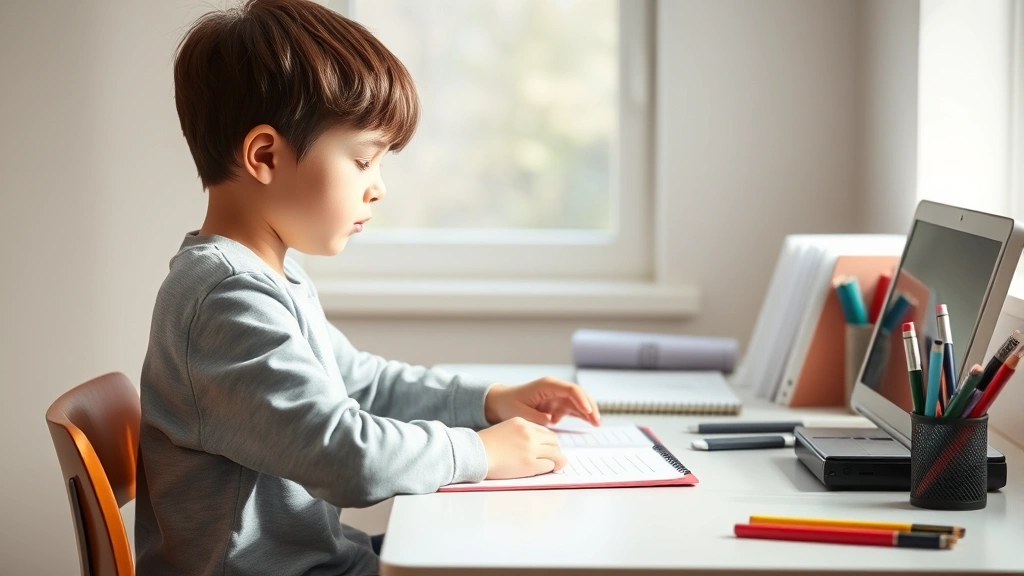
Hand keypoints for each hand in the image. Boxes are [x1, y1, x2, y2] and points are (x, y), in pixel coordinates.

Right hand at [477, 417, 566, 478]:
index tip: (547, 449)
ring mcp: (530, 448)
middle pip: (553, 441)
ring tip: (556, 466)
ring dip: (557, 460)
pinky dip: (550, 468)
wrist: (475, 453)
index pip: (544, 431)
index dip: (548, 442)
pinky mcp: (530, 464)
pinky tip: (546, 470)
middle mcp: (529, 433)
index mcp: (522, 423)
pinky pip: (549, 465)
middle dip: (555, 450)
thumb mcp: (504, 429)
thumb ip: (519, 433)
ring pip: (555, 453)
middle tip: (555, 458)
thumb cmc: (484, 445)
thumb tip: (532, 445)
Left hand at [484, 376, 600, 426]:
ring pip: (578, 402)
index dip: (582, 400)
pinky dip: (580, 415)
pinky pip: (572, 409)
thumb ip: (537, 417)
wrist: (500, 403)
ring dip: (588, 412)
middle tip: (597, 421)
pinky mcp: (555, 405)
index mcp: (547, 385)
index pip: (570, 390)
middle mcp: (555, 388)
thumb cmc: (509, 405)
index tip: (588, 412)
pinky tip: (589, 423)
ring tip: (597, 424)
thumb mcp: (521, 413)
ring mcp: (556, 396)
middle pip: (578, 395)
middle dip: (589, 407)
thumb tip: (551, 420)